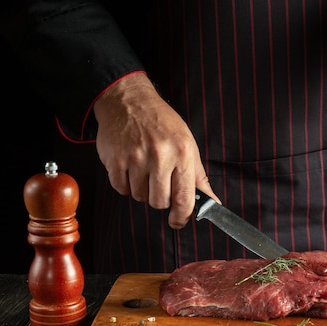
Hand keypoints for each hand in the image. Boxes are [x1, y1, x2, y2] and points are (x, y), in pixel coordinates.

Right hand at [93, 72, 219, 228]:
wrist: (128, 101)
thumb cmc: (162, 123)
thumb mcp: (187, 145)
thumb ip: (198, 177)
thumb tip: (212, 202)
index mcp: (182, 153)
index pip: (184, 198)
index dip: (182, 217)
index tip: (178, 222)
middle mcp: (159, 156)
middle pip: (159, 202)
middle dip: (160, 200)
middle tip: (160, 184)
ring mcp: (135, 158)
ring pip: (139, 197)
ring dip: (142, 190)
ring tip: (145, 171)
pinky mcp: (114, 160)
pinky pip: (121, 189)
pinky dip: (126, 184)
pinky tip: (130, 169)